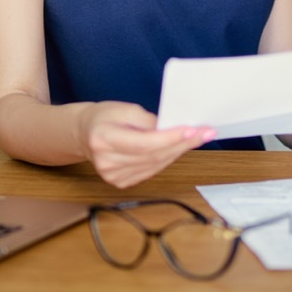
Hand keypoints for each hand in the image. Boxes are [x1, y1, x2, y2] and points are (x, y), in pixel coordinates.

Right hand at [79, 101, 214, 188]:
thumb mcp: (125, 109)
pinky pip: (151, 170)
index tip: (193, 130)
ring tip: (197, 137)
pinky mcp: (120, 182)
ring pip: (156, 165)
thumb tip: (173, 129)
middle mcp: (107, 162)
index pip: (144, 143)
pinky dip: (166, 158)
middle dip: (182, 143)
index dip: (171, 138)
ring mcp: (113, 176)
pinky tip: (177, 148)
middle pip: (153, 155)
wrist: (85, 133)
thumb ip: (148, 121)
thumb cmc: (104, 117)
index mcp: (103, 140)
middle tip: (205, 132)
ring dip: (178, 151)